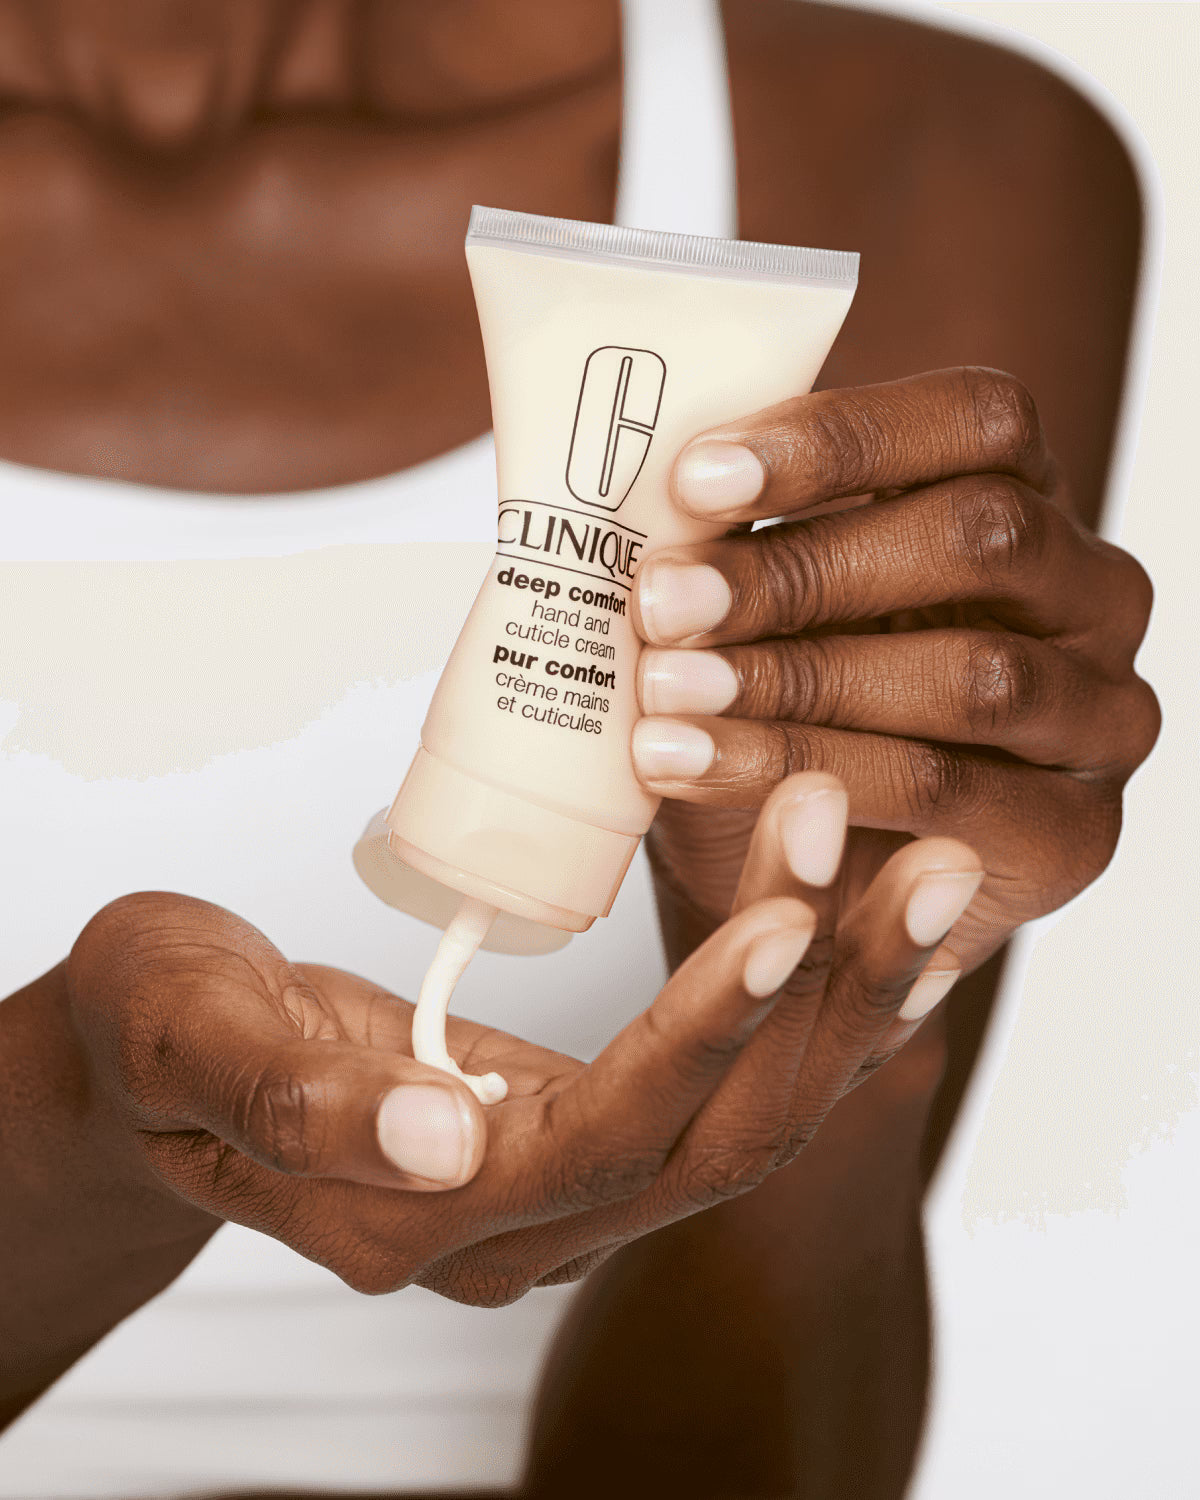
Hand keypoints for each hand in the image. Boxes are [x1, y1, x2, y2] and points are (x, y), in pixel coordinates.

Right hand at [66, 790, 977, 1304]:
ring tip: (931, 874)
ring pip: (750, 1110)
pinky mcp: (587, 1126)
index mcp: (424, 1213)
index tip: (785, 915)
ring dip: (846, 994)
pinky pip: (732, 1079)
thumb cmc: (162, 1025)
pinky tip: (875, 925)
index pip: (606, 1144)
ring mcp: (563, 1182)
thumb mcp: (184, 1034)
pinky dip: (813, 1001)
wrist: (162, 1052)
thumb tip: (437, 1135)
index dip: (702, 1037)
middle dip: (824, 1002)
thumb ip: (295, 1097)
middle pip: (721, 1136)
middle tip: (914, 863)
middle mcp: (519, 1223)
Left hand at [632, 367, 1158, 972]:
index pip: (975, 423)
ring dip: (795, 681)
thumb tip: (641, 499)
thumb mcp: (765, 612)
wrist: (820, 877)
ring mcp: (1099, 716)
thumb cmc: (791, 711)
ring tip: (663, 694)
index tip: (694, 478)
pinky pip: (946, 791)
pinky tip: (695, 766)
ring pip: (970, 675)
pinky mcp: (1076, 831)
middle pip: (978, 538)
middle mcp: (1090, 594)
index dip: (837, 439)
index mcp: (1026, 499)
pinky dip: (807, 773)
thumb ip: (741, 546)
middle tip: (661, 603)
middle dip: (798, 570)